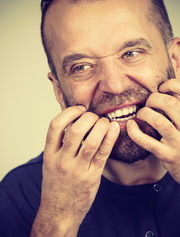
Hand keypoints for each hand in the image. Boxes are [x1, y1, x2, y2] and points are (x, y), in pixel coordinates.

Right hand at [31, 106, 119, 236]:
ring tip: (105, 122)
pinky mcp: (92, 177)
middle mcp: (61, 160)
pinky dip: (110, 138)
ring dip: (101, 126)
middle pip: (76, 130)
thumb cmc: (56, 185)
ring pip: (91, 141)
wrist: (59, 212)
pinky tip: (114, 128)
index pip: (55, 126)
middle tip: (95, 116)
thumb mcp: (50, 163)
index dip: (69, 112)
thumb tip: (75, 123)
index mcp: (49, 154)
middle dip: (88, 118)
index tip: (80, 109)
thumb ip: (59, 145)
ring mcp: (77, 169)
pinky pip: (103, 153)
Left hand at [127, 79, 179, 182]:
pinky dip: (135, 132)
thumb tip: (163, 87)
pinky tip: (131, 125)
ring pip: (159, 121)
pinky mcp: (167, 155)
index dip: (170, 84)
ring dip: (145, 113)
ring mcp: (178, 142)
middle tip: (148, 103)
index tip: (161, 88)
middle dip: (154, 99)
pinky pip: (147, 142)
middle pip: (170, 104)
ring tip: (141, 114)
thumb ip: (177, 106)